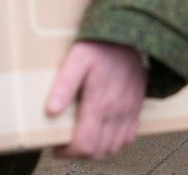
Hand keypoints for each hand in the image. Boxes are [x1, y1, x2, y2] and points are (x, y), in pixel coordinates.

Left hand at [45, 40, 147, 159]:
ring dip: (97, 150)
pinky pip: (129, 137)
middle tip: (68, 143)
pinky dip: (115, 143)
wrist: (131, 34)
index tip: (58, 146)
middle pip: (98, 151)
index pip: (85, 145)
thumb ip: (64, 85)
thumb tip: (51, 111)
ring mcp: (129, 111)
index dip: (68, 153)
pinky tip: (104, 134)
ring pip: (114, 147)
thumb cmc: (102, 45)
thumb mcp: (77, 59)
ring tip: (84, 139)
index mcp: (99, 103)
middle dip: (80, 153)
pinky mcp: (136, 107)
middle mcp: (117, 111)